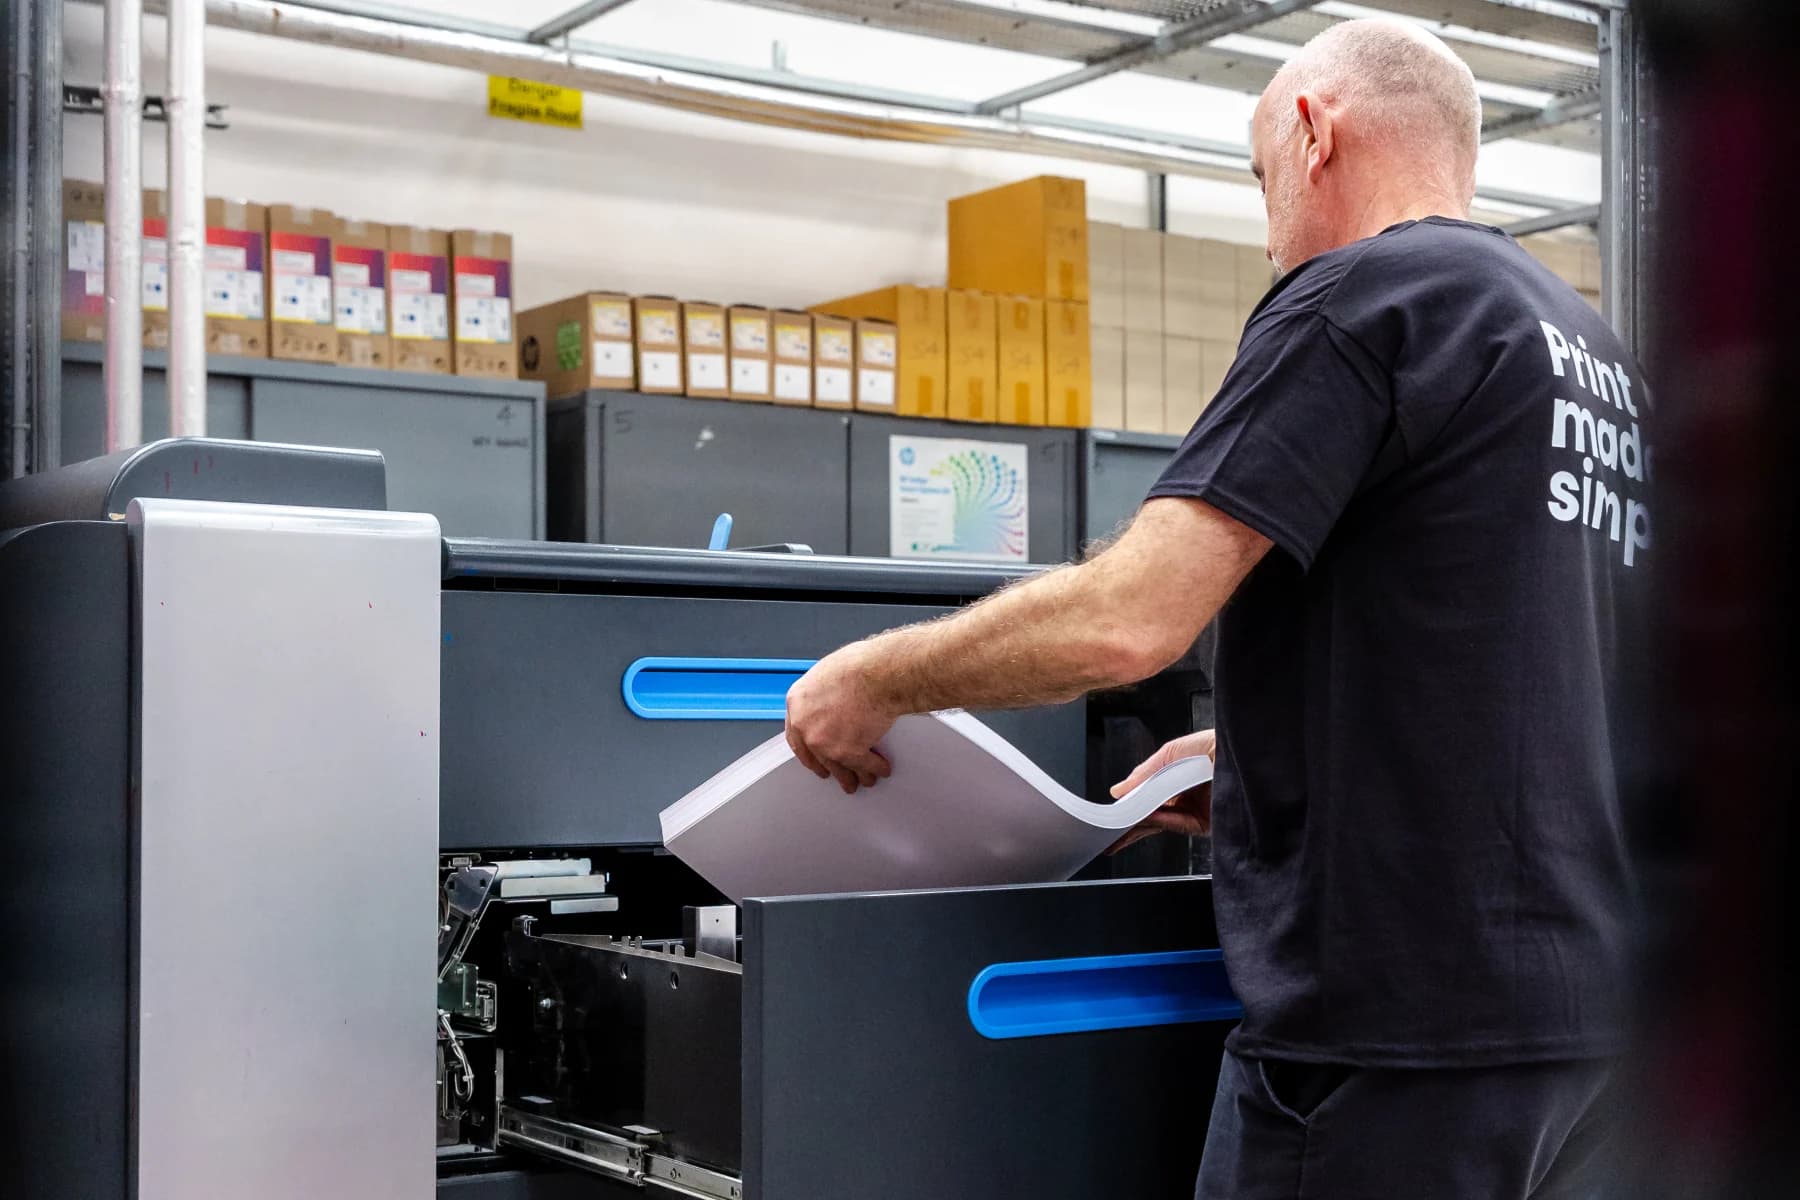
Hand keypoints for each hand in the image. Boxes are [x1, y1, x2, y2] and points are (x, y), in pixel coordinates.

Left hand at [784, 644, 898, 794]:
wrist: (877, 674)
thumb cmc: (858, 665)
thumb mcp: (828, 673)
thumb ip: (823, 694)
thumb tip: (832, 702)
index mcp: (797, 703)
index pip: (796, 736)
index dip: (807, 751)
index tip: (814, 758)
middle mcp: (806, 727)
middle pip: (817, 757)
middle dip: (830, 769)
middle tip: (838, 774)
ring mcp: (826, 743)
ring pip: (839, 767)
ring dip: (853, 776)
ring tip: (863, 778)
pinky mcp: (850, 752)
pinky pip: (864, 765)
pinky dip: (874, 769)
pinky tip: (880, 769)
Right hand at [1105, 729, 1215, 854]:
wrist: (1245, 749)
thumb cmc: (1216, 743)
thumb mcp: (1173, 752)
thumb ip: (1145, 771)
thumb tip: (1119, 789)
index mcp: (1179, 780)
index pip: (1148, 797)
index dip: (1129, 804)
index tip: (1112, 811)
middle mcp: (1187, 797)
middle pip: (1151, 814)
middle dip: (1128, 824)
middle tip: (1108, 831)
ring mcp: (1195, 810)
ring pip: (1160, 822)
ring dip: (1138, 826)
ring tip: (1118, 829)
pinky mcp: (1206, 823)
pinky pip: (1177, 824)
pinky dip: (1158, 821)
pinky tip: (1142, 818)